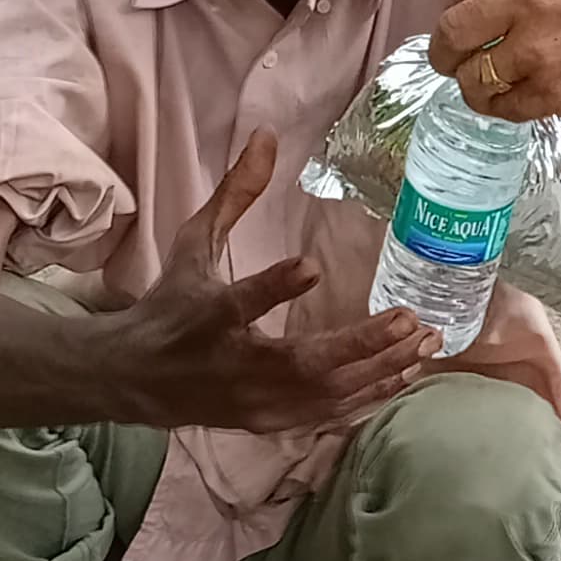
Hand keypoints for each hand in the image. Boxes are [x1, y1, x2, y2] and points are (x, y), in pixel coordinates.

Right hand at [112, 134, 435, 433]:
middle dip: (359, 345)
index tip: (311, 267)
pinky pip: (324, 415)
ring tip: (425, 342)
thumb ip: (233, 195)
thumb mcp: (193, 245)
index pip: (237, 303)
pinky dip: (366, 397)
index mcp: (206, 317)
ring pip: (322, 395)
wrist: (135, 381)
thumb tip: (266, 136)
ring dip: (378, 370)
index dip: (273, 288)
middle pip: (300, 363)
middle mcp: (232, 365)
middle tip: (410, 319)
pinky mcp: (268, 424)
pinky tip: (405, 374)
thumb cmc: (171, 304)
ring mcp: (252, 403)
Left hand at [432, 0, 560, 126]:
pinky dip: (502, 107)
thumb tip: (487, 3)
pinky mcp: (552, 91)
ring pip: (472, 75)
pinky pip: (503, 106)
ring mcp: (536, 48)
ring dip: (473, 85)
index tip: (466, 23)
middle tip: (450, 60)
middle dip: (445, 50)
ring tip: (485, 89)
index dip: (461, 8)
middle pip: (452, 29)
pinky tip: (514, 102)